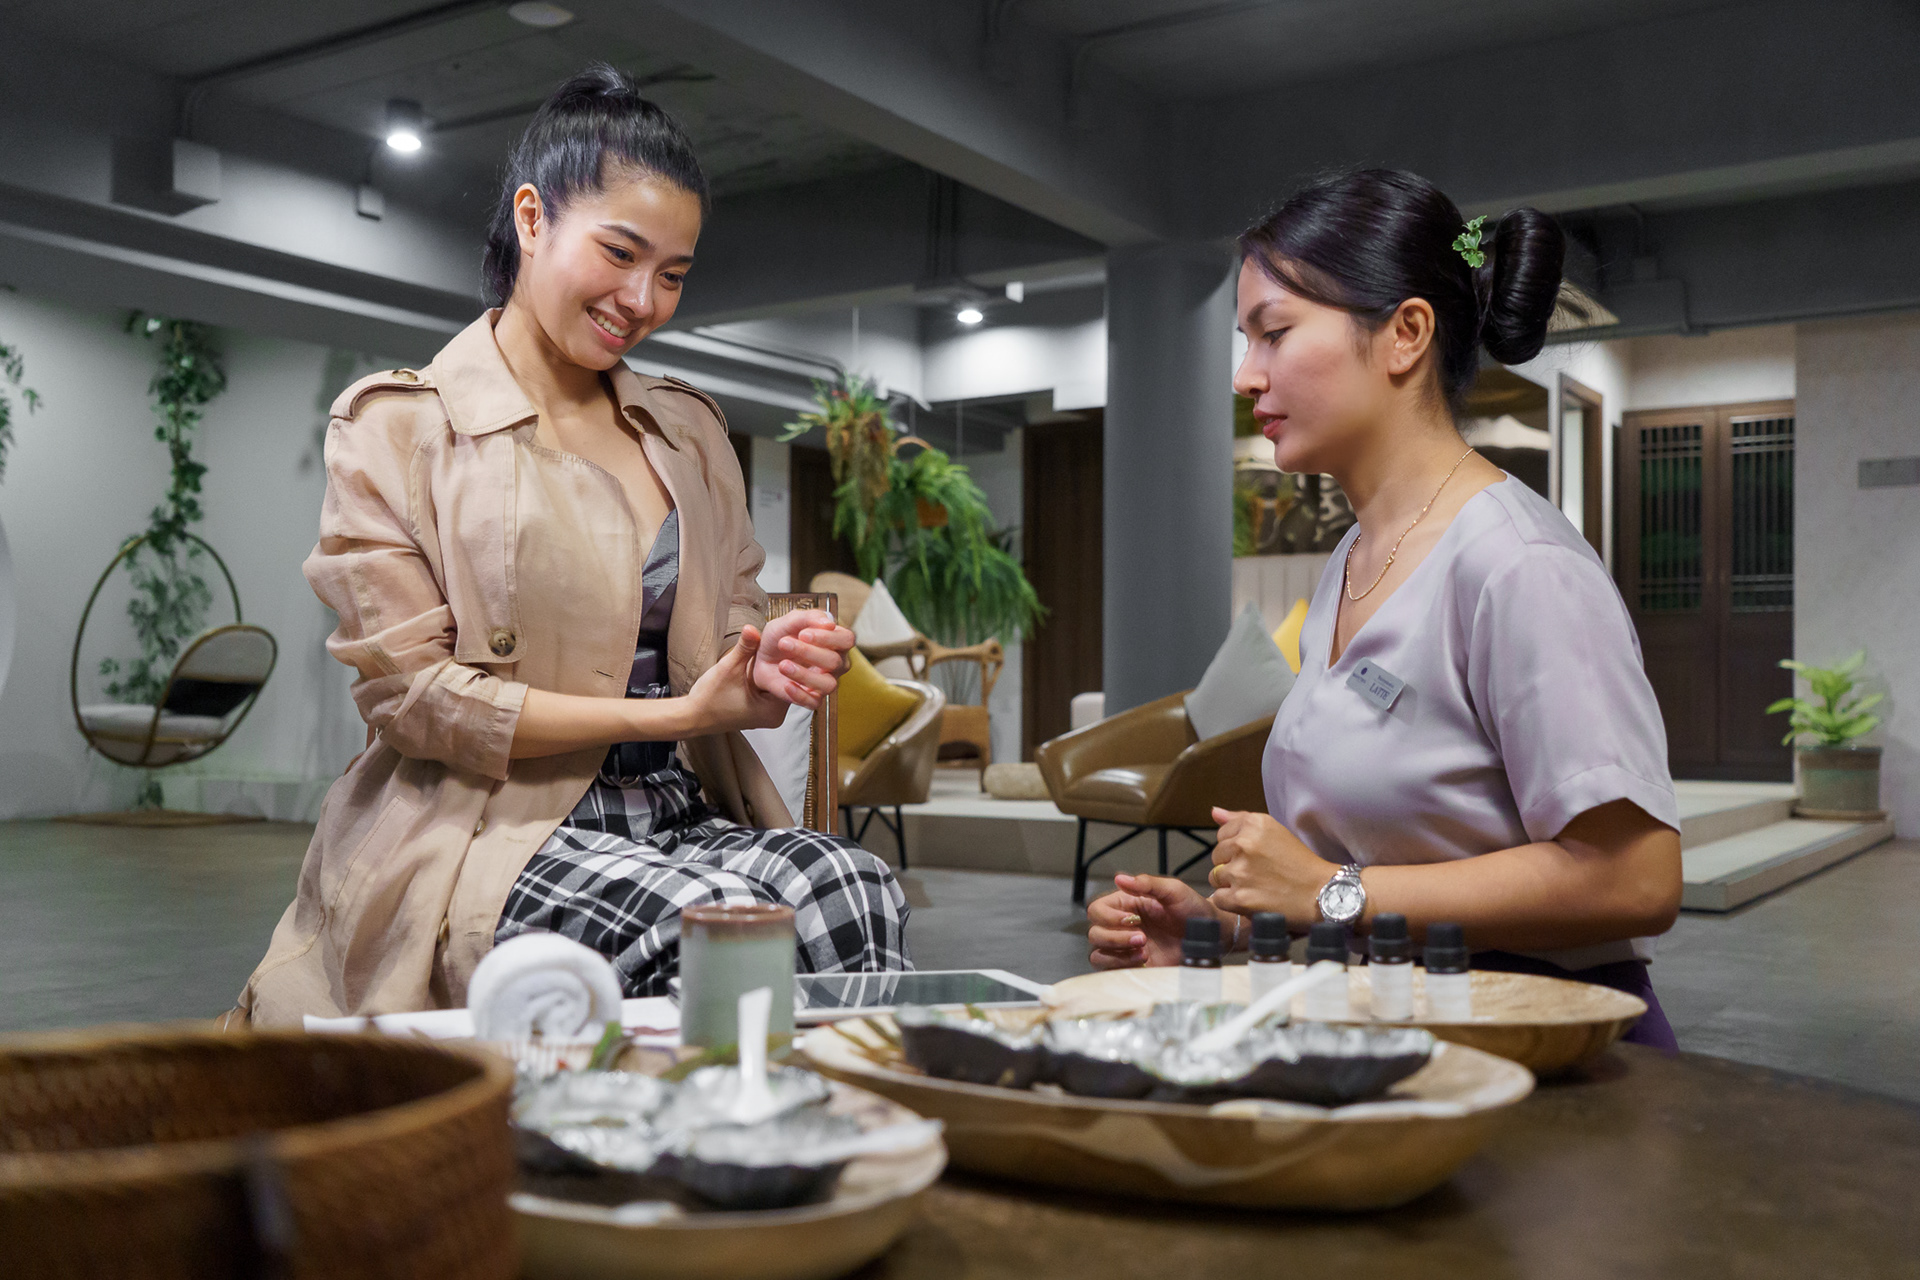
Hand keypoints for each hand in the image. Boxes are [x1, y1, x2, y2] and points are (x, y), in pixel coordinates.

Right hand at [687, 625, 789, 731]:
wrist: (693, 716)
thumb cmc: (709, 698)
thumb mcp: (728, 668)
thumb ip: (744, 648)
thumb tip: (752, 627)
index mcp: (772, 711)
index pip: (794, 682)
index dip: (793, 660)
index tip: (794, 641)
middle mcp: (775, 717)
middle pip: (791, 684)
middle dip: (787, 663)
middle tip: (791, 641)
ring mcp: (769, 716)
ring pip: (781, 686)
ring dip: (779, 669)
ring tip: (783, 647)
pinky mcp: (762, 711)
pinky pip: (772, 690)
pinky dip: (770, 677)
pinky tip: (770, 660)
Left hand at [751, 609, 851, 710]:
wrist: (761, 660)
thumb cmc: (779, 638)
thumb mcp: (787, 622)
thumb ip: (808, 617)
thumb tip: (829, 622)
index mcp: (836, 641)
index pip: (847, 639)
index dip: (828, 637)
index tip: (803, 633)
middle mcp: (836, 662)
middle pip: (835, 661)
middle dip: (809, 652)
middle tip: (784, 643)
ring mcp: (826, 682)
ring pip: (828, 684)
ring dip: (804, 674)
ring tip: (782, 665)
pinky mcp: (812, 698)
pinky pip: (814, 702)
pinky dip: (799, 694)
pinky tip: (786, 684)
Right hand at [1086, 873, 1224, 968]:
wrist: (1210, 937)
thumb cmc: (1194, 910)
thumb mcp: (1174, 890)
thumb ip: (1147, 883)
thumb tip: (1120, 878)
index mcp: (1126, 904)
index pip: (1097, 909)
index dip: (1108, 917)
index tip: (1131, 919)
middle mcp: (1121, 926)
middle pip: (1094, 933)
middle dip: (1115, 937)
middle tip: (1143, 938)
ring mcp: (1125, 947)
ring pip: (1097, 952)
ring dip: (1117, 953)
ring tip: (1144, 952)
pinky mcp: (1132, 966)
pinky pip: (1110, 969)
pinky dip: (1121, 966)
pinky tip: (1144, 960)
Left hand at [1207, 807, 1336, 919]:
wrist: (1322, 892)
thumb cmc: (1300, 863)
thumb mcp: (1274, 831)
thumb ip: (1240, 820)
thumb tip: (1214, 812)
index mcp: (1253, 824)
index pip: (1222, 834)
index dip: (1235, 848)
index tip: (1254, 856)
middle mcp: (1244, 844)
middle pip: (1216, 856)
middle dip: (1231, 865)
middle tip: (1257, 873)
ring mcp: (1240, 872)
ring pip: (1215, 877)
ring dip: (1230, 884)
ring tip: (1255, 887)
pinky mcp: (1240, 898)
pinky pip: (1219, 898)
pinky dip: (1232, 902)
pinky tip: (1251, 899)